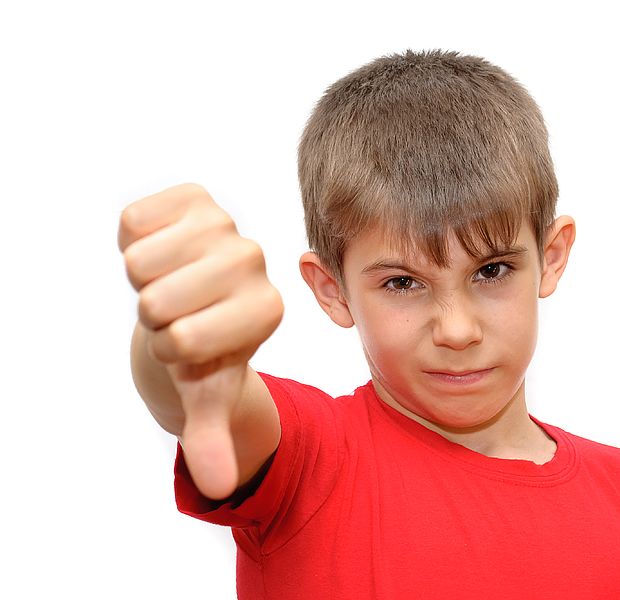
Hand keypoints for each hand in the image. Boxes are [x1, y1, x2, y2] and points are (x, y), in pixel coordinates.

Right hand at [118, 183, 282, 498]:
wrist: (189, 302)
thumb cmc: (200, 350)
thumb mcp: (205, 395)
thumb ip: (213, 437)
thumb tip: (220, 486)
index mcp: (267, 311)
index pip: (182, 342)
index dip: (169, 351)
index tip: (190, 344)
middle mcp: (255, 261)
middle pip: (156, 302)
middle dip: (151, 318)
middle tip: (175, 313)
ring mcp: (227, 224)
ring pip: (141, 262)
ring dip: (140, 281)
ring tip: (168, 283)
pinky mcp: (195, 196)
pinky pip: (133, 222)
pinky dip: (131, 243)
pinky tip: (160, 251)